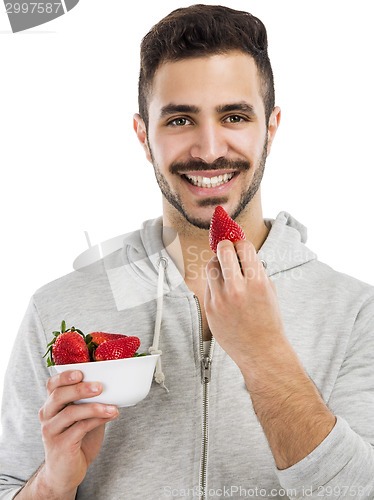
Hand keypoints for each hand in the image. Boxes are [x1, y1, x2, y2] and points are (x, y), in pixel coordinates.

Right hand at [37, 370, 118, 496]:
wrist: (66, 472)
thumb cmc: (76, 439)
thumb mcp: (82, 415)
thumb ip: (90, 400)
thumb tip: (115, 383)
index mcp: (52, 404)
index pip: (52, 384)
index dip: (64, 376)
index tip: (81, 371)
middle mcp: (47, 415)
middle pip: (59, 395)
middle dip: (80, 389)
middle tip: (100, 386)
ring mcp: (51, 431)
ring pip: (70, 413)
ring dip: (94, 407)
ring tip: (113, 406)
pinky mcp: (60, 446)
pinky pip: (80, 429)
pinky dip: (98, 420)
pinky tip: (111, 415)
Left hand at [204, 239, 284, 368]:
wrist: (261, 351)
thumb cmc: (268, 320)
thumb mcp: (269, 290)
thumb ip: (255, 270)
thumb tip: (240, 251)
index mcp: (257, 282)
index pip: (243, 246)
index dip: (241, 244)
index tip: (241, 247)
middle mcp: (237, 289)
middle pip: (223, 250)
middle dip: (226, 246)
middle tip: (229, 251)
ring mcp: (221, 299)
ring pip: (210, 265)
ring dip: (218, 263)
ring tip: (226, 270)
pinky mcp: (210, 308)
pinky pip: (208, 284)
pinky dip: (215, 281)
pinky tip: (224, 288)